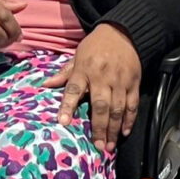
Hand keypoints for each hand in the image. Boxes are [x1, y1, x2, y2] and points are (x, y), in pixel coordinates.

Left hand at [43, 23, 141, 153]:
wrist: (123, 32)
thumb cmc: (96, 46)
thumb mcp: (77, 56)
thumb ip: (64, 73)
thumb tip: (45, 85)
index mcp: (85, 69)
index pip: (74, 89)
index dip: (68, 106)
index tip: (63, 122)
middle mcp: (103, 76)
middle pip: (101, 105)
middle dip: (99, 128)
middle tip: (98, 146)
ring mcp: (120, 80)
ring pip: (118, 108)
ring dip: (114, 128)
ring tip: (110, 145)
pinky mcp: (134, 82)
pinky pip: (133, 104)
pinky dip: (130, 118)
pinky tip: (125, 131)